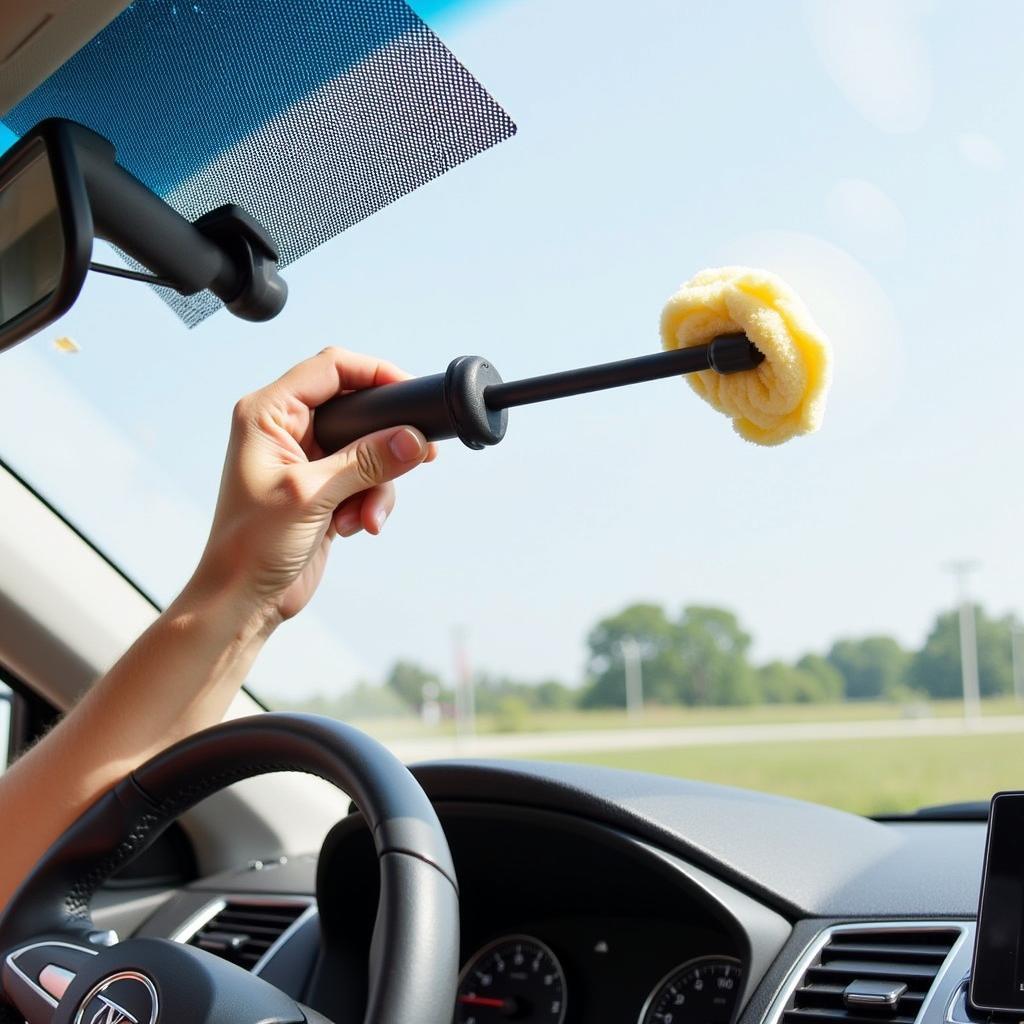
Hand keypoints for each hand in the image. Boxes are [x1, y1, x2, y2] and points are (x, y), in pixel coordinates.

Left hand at [193, 347, 435, 625]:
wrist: (243, 600)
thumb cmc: (251, 546)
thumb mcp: (312, 496)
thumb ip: (366, 462)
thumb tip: (414, 440)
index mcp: (268, 413)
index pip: (331, 367)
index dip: (376, 373)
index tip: (412, 394)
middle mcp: (286, 428)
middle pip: (357, 408)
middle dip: (385, 440)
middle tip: (418, 455)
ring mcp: (306, 458)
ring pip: (369, 448)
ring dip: (378, 483)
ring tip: (365, 518)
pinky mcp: (323, 487)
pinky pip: (366, 478)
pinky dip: (370, 501)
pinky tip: (356, 526)